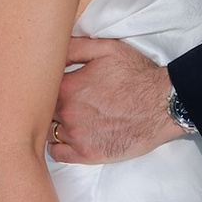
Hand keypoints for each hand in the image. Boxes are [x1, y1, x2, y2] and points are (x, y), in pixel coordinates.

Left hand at [51, 34, 179, 161]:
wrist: (162, 104)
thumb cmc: (137, 76)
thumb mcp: (106, 49)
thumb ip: (74, 47)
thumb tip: (52, 48)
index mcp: (67, 87)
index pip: (39, 88)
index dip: (43, 86)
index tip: (50, 85)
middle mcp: (67, 112)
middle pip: (41, 111)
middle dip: (47, 105)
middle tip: (60, 101)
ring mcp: (76, 135)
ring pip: (47, 131)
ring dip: (52, 124)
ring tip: (65, 118)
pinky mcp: (87, 154)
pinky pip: (57, 153)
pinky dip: (57, 145)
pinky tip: (67, 136)